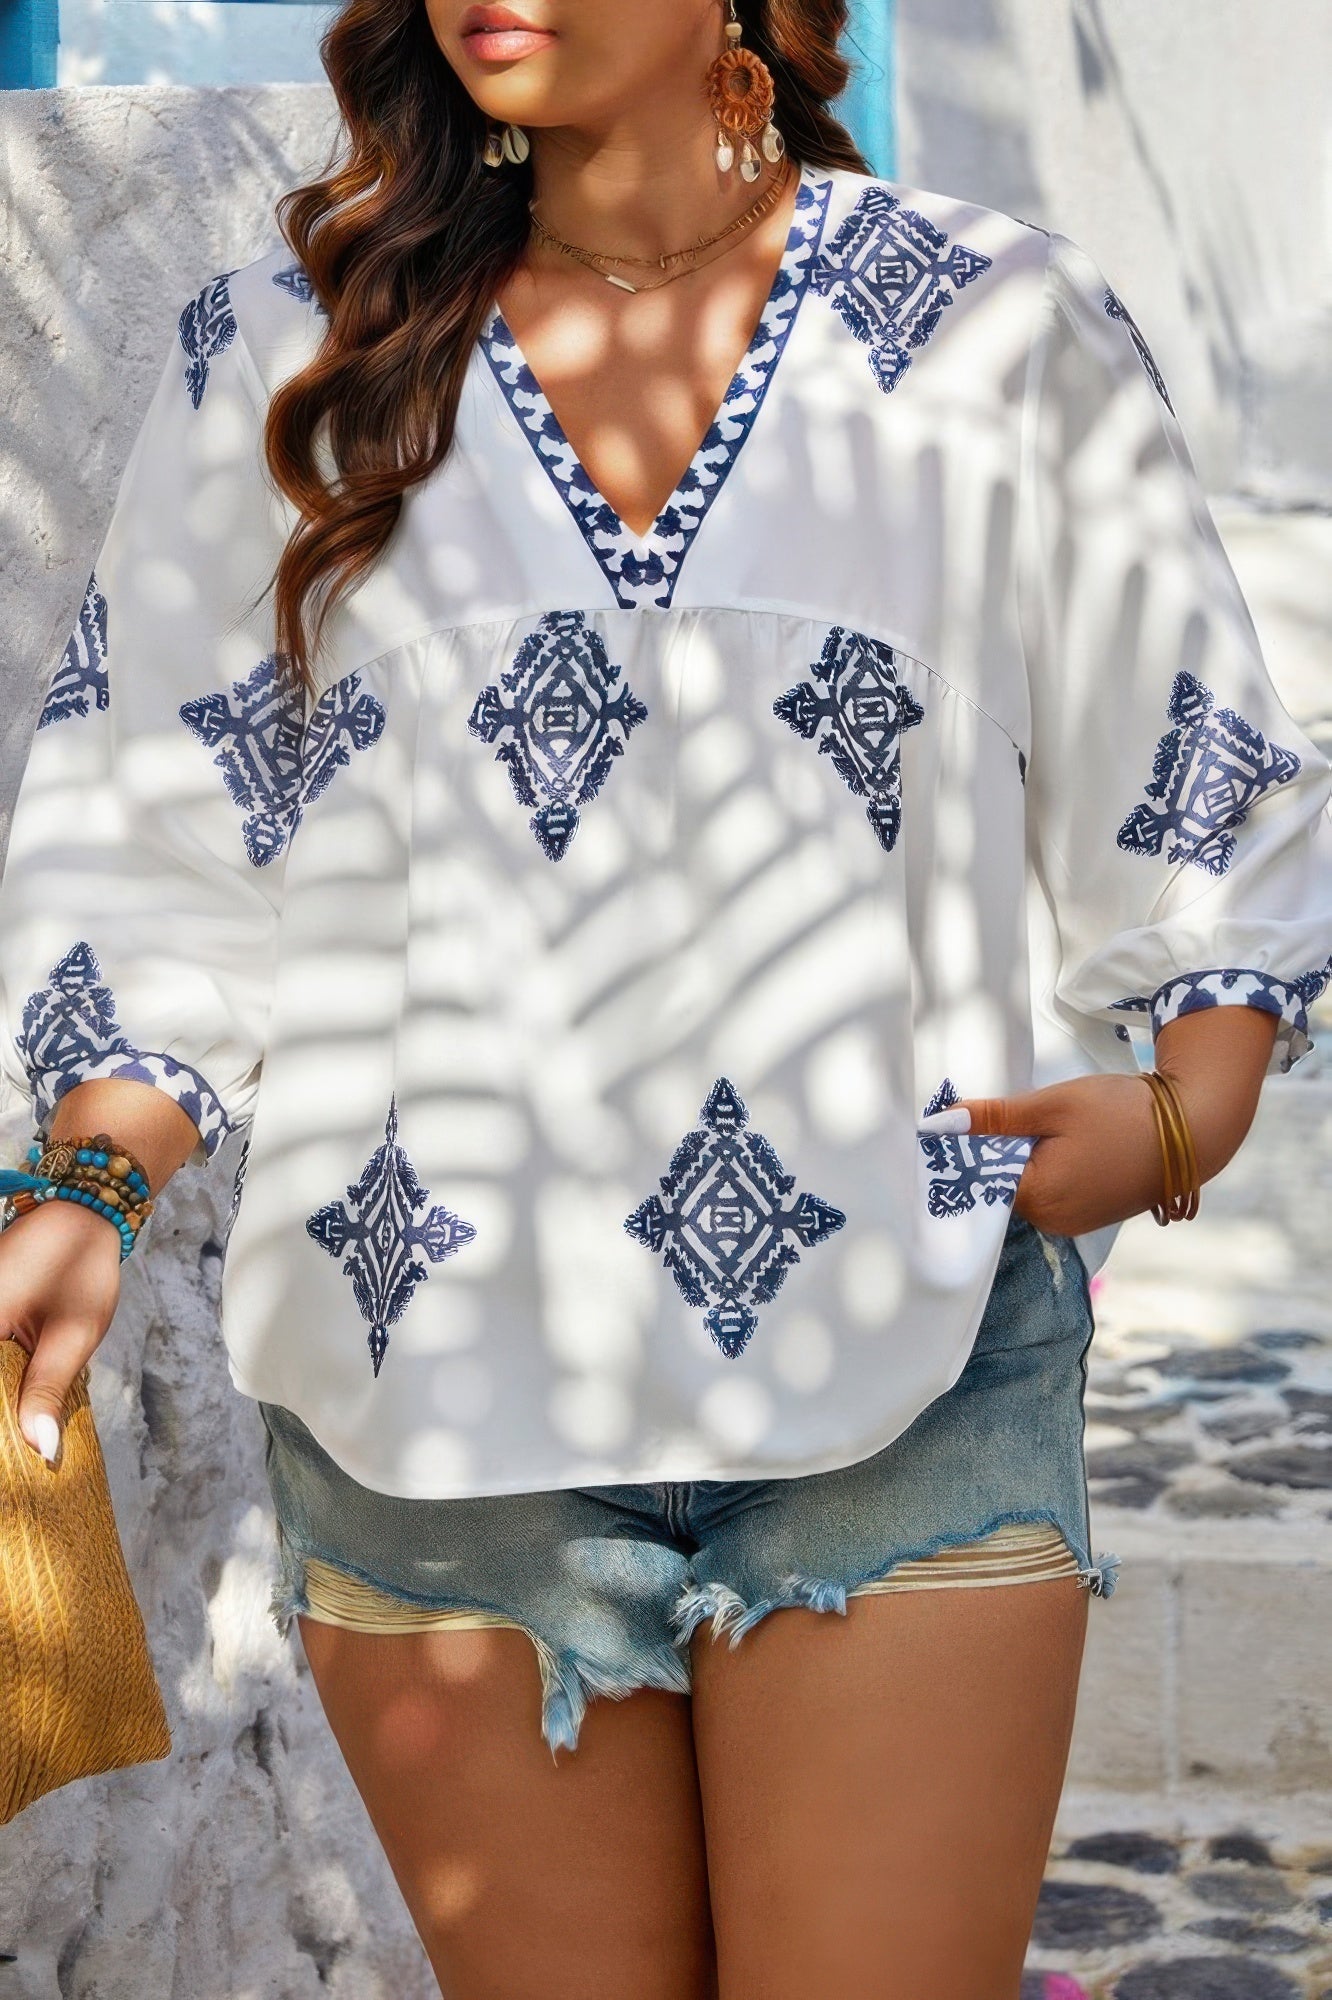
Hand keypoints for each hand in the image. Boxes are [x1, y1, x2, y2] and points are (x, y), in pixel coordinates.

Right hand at [0, 1200, 123, 1465]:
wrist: (83, 1215)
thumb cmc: (79, 1266)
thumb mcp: (71, 1334)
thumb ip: (47, 1392)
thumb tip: (41, 1450)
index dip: (5, 1431)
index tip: (17, 1470)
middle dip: (7, 1419)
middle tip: (27, 1463)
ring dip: (8, 1403)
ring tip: (28, 1443)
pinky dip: (6, 1383)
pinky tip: (20, 1407)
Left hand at [935, 1003, 1280, 1237]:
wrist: (1193, 1130)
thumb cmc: (1121, 1112)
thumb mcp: (1052, 1104)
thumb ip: (996, 1117)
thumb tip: (940, 1123)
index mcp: (1037, 1197)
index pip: (979, 1176)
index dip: (970, 1147)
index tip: (968, 1119)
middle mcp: (1051, 1221)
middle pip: (1002, 1183)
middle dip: (1002, 1151)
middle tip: (1025, 1114)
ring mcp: (1073, 1223)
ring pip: (1028, 1187)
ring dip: (1027, 1159)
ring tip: (1055, 1127)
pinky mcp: (1091, 1217)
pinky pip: (1054, 1193)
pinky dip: (1051, 1169)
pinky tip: (1070, 1143)